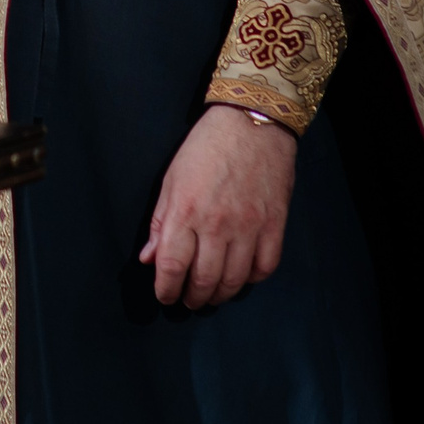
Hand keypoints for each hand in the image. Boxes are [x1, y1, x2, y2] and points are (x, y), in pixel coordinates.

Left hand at [137, 104, 298, 308]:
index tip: (164, 295)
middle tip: (188, 300)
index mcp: (186, 211)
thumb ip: (160, 221)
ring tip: (212, 294)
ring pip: (234, 281)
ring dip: (220, 295)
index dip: (165, 289)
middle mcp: (217, 224)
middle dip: (192, 298)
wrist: (252, 122)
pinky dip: (251, 279)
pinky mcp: (275, 225)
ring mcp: (249, 227)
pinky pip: (264, 267)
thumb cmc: (205, 147)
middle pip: (203, 280)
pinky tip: (241, 275)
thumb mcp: (172, 179)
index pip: (172, 266)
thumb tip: (149, 258)